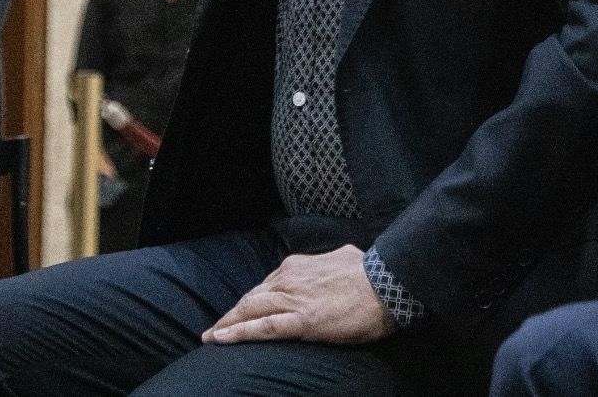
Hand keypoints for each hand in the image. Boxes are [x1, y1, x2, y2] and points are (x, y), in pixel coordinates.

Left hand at [203, 245, 393, 345]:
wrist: (386, 285)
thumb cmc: (370, 274)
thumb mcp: (343, 257)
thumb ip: (329, 264)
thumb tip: (334, 263)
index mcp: (297, 266)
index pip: (265, 286)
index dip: (250, 301)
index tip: (240, 311)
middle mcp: (288, 279)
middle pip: (251, 299)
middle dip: (231, 314)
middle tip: (215, 328)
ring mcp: (293, 300)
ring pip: (250, 312)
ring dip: (226, 324)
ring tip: (211, 337)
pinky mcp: (301, 321)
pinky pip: (262, 328)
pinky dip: (238, 333)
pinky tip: (221, 339)